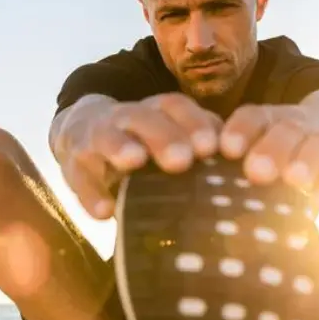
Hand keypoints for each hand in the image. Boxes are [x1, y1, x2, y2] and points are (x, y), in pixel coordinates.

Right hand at [55, 92, 221, 218]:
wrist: (82, 130)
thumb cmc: (143, 141)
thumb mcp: (170, 136)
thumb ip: (202, 145)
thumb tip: (244, 165)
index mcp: (157, 112)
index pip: (175, 107)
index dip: (192, 122)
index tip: (210, 147)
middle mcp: (128, 117)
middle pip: (144, 117)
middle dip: (163, 136)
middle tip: (182, 159)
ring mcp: (97, 137)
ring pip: (107, 136)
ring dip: (120, 146)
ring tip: (134, 161)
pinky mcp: (74, 163)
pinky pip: (79, 176)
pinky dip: (90, 193)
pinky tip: (105, 212)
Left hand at [219, 102, 318, 209]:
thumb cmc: (285, 149)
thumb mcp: (263, 144)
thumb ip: (235, 171)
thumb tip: (207, 208)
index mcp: (269, 121)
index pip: (254, 118)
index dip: (242, 130)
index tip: (227, 149)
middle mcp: (296, 126)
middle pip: (285, 129)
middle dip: (272, 149)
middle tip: (257, 171)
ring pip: (316, 144)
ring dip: (305, 161)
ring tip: (294, 179)